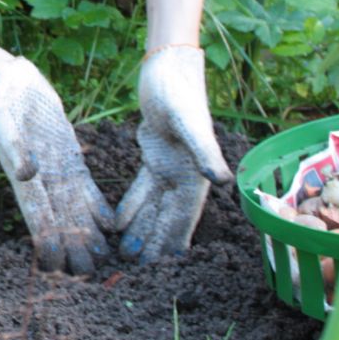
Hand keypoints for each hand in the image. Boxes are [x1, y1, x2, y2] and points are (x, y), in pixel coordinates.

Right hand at [0, 57, 115, 273]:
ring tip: (102, 258)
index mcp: (21, 173)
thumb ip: (14, 144)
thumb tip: (26, 174)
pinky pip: (85, 187)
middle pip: (59, 218)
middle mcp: (41, 178)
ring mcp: (56, 169)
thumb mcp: (4, 115)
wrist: (12, 79)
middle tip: (86, 274)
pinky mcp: (68, 158)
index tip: (55, 263)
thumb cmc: (4, 96)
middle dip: (71, 245)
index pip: (36, 212)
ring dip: (87, 233)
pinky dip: (97, 207)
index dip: (46, 238)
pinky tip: (111, 225)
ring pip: (74, 208)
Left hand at [116, 46, 232, 261]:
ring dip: (140, 231)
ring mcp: (170, 167)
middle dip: (152, 245)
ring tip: (124, 257)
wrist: (169, 67)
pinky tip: (116, 224)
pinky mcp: (155, 156)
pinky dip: (131, 207)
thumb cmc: (180, 91)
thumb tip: (222, 181)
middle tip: (133, 271)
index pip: (181, 219)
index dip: (171, 244)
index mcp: (194, 175)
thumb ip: (205, 151)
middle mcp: (184, 176)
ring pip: (153, 208)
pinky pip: (141, 189)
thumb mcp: (189, 121)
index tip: (162, 271)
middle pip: (165, 219)